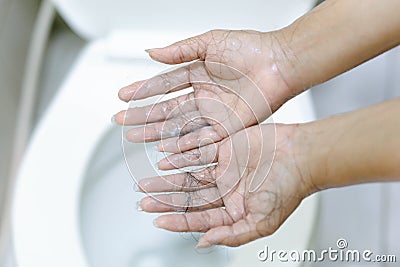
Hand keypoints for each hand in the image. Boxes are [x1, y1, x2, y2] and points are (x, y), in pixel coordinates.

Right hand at [113, 30, 291, 152]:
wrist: (279, 63)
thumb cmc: (251, 48)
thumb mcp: (209, 42)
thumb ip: (180, 51)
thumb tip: (151, 53)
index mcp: (197, 73)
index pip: (163, 85)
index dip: (142, 91)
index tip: (123, 96)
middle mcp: (202, 95)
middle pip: (166, 108)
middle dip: (142, 115)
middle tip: (121, 121)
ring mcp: (213, 112)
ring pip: (178, 125)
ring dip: (155, 132)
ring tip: (134, 137)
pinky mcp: (226, 126)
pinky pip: (200, 137)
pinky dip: (181, 144)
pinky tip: (163, 147)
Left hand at [135, 124, 315, 247]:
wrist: (301, 155)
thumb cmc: (289, 188)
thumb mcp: (262, 222)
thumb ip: (233, 235)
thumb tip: (203, 243)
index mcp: (233, 210)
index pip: (198, 217)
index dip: (177, 220)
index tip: (158, 221)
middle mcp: (226, 190)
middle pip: (189, 197)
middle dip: (166, 200)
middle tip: (144, 201)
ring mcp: (223, 169)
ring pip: (189, 175)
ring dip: (168, 180)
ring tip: (147, 183)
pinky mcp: (224, 147)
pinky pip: (197, 153)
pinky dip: (181, 157)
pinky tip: (166, 160)